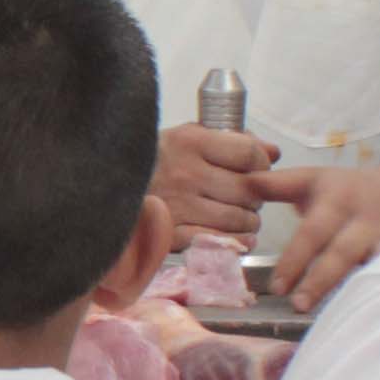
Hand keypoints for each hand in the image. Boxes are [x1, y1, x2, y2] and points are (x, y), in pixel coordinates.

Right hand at [152, 123, 283, 247]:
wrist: (106, 182)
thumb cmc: (154, 159)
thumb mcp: (188, 137)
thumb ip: (231, 141)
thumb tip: (273, 152)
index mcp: (190, 142)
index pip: (248, 154)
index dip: (261, 164)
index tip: (256, 169)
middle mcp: (186, 173)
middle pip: (248, 190)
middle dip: (256, 197)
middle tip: (248, 199)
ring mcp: (178, 206)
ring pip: (238, 218)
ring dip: (249, 221)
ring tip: (242, 217)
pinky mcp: (170, 233)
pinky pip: (217, 241)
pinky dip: (235, 242)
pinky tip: (238, 239)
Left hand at [249, 155, 379, 305]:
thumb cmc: (355, 189)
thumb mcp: (316, 179)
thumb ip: (277, 186)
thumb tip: (241, 184)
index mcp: (335, 200)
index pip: (311, 232)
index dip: (294, 259)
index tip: (276, 287)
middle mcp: (361, 218)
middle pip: (342, 251)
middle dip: (320, 279)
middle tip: (297, 304)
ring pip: (372, 263)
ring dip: (352, 287)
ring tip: (331, 312)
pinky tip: (370, 311)